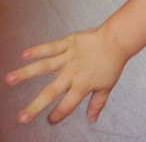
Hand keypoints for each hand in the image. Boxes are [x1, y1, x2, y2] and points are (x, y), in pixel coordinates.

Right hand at [5, 27, 128, 124]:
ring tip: (9, 79)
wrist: (117, 40)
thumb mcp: (107, 86)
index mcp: (83, 85)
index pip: (68, 104)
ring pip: (45, 66)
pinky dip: (38, 50)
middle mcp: (73, 73)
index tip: (50, 121)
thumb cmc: (112, 64)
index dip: (58, 114)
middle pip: (52, 92)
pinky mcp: (68, 44)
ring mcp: (69, 58)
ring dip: (26, 73)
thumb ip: (97, 103)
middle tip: (21, 118)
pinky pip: (51, 47)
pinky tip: (25, 54)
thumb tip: (92, 120)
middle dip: (36, 106)